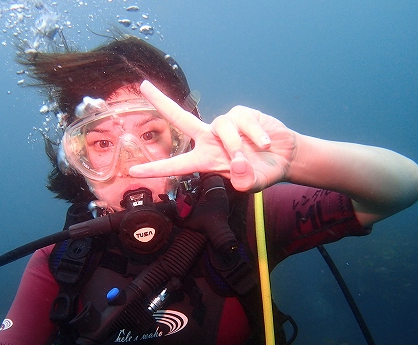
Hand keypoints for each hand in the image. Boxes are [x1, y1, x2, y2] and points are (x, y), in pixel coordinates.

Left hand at [129, 81, 297, 191]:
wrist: (284, 156)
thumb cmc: (263, 172)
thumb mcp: (254, 184)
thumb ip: (246, 181)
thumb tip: (238, 164)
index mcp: (205, 160)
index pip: (176, 165)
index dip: (155, 169)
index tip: (132, 170)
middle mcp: (209, 140)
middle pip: (181, 118)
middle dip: (162, 102)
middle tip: (142, 87)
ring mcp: (224, 125)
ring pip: (223, 128)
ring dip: (238, 143)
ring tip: (256, 152)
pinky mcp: (240, 113)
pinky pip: (242, 120)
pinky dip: (256, 133)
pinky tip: (265, 142)